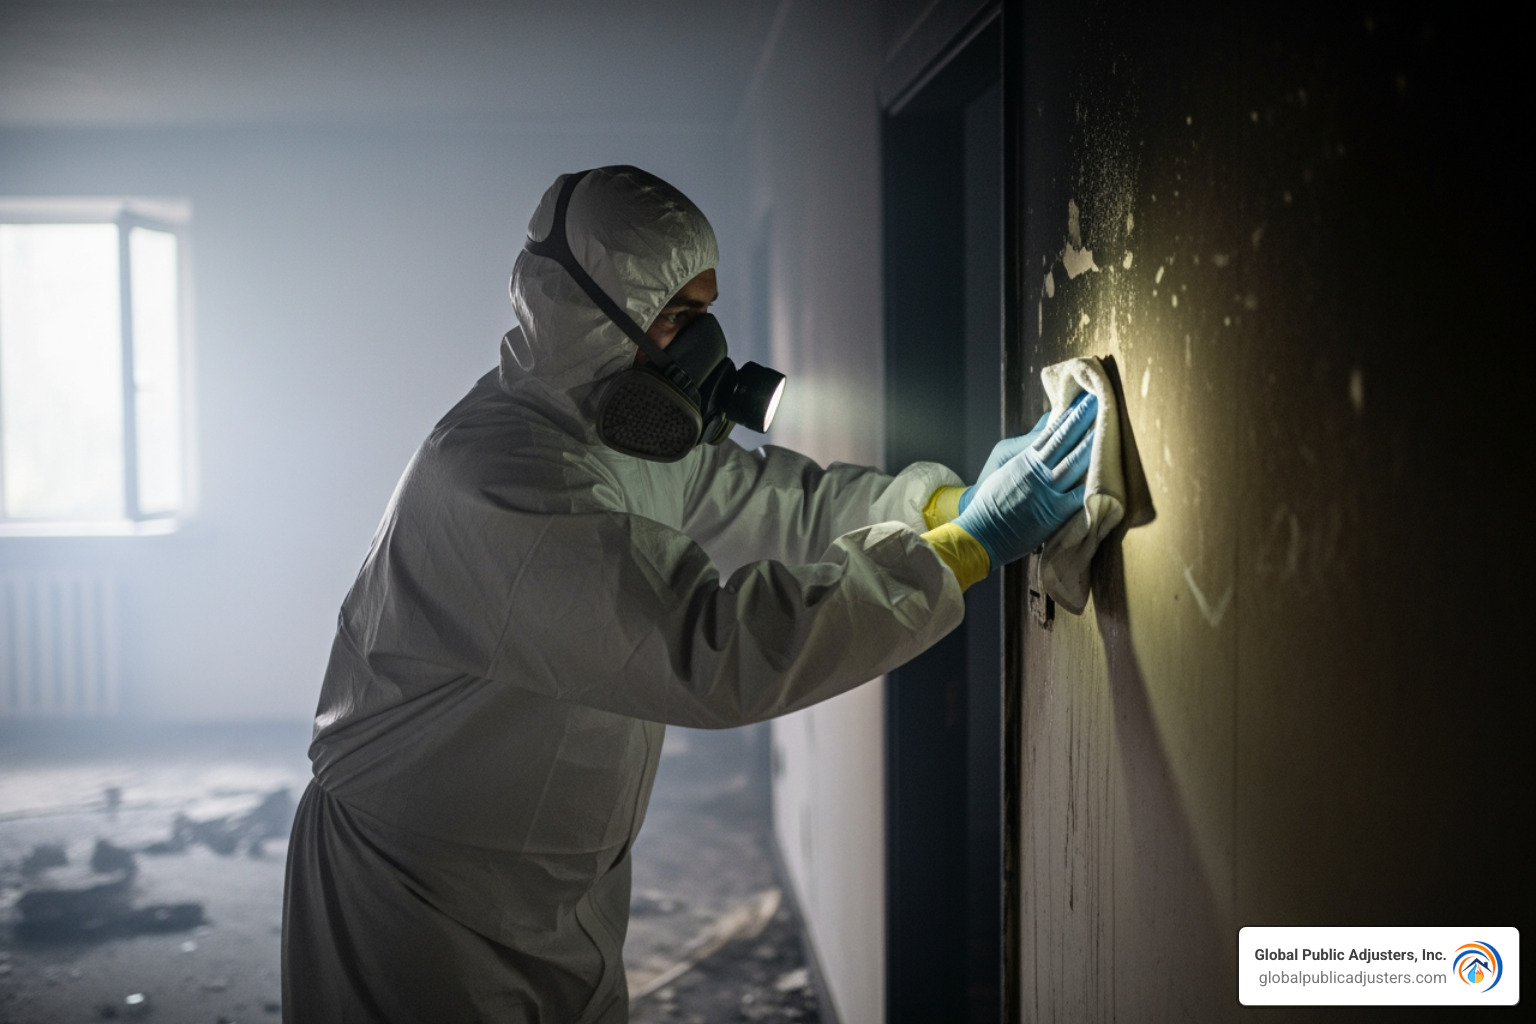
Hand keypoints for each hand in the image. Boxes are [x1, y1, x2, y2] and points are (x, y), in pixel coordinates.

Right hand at [953, 393, 1095, 568]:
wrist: (982, 530)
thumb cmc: (990, 498)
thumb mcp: (1004, 464)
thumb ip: (1026, 445)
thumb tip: (1046, 424)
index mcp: (1027, 458)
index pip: (1052, 432)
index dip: (1069, 415)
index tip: (1082, 399)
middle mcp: (1038, 470)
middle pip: (1065, 440)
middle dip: (1083, 419)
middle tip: (1099, 400)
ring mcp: (1047, 490)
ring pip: (1075, 462)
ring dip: (1092, 444)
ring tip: (1107, 427)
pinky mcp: (1054, 512)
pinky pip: (1079, 495)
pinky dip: (1092, 485)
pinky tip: (1108, 474)